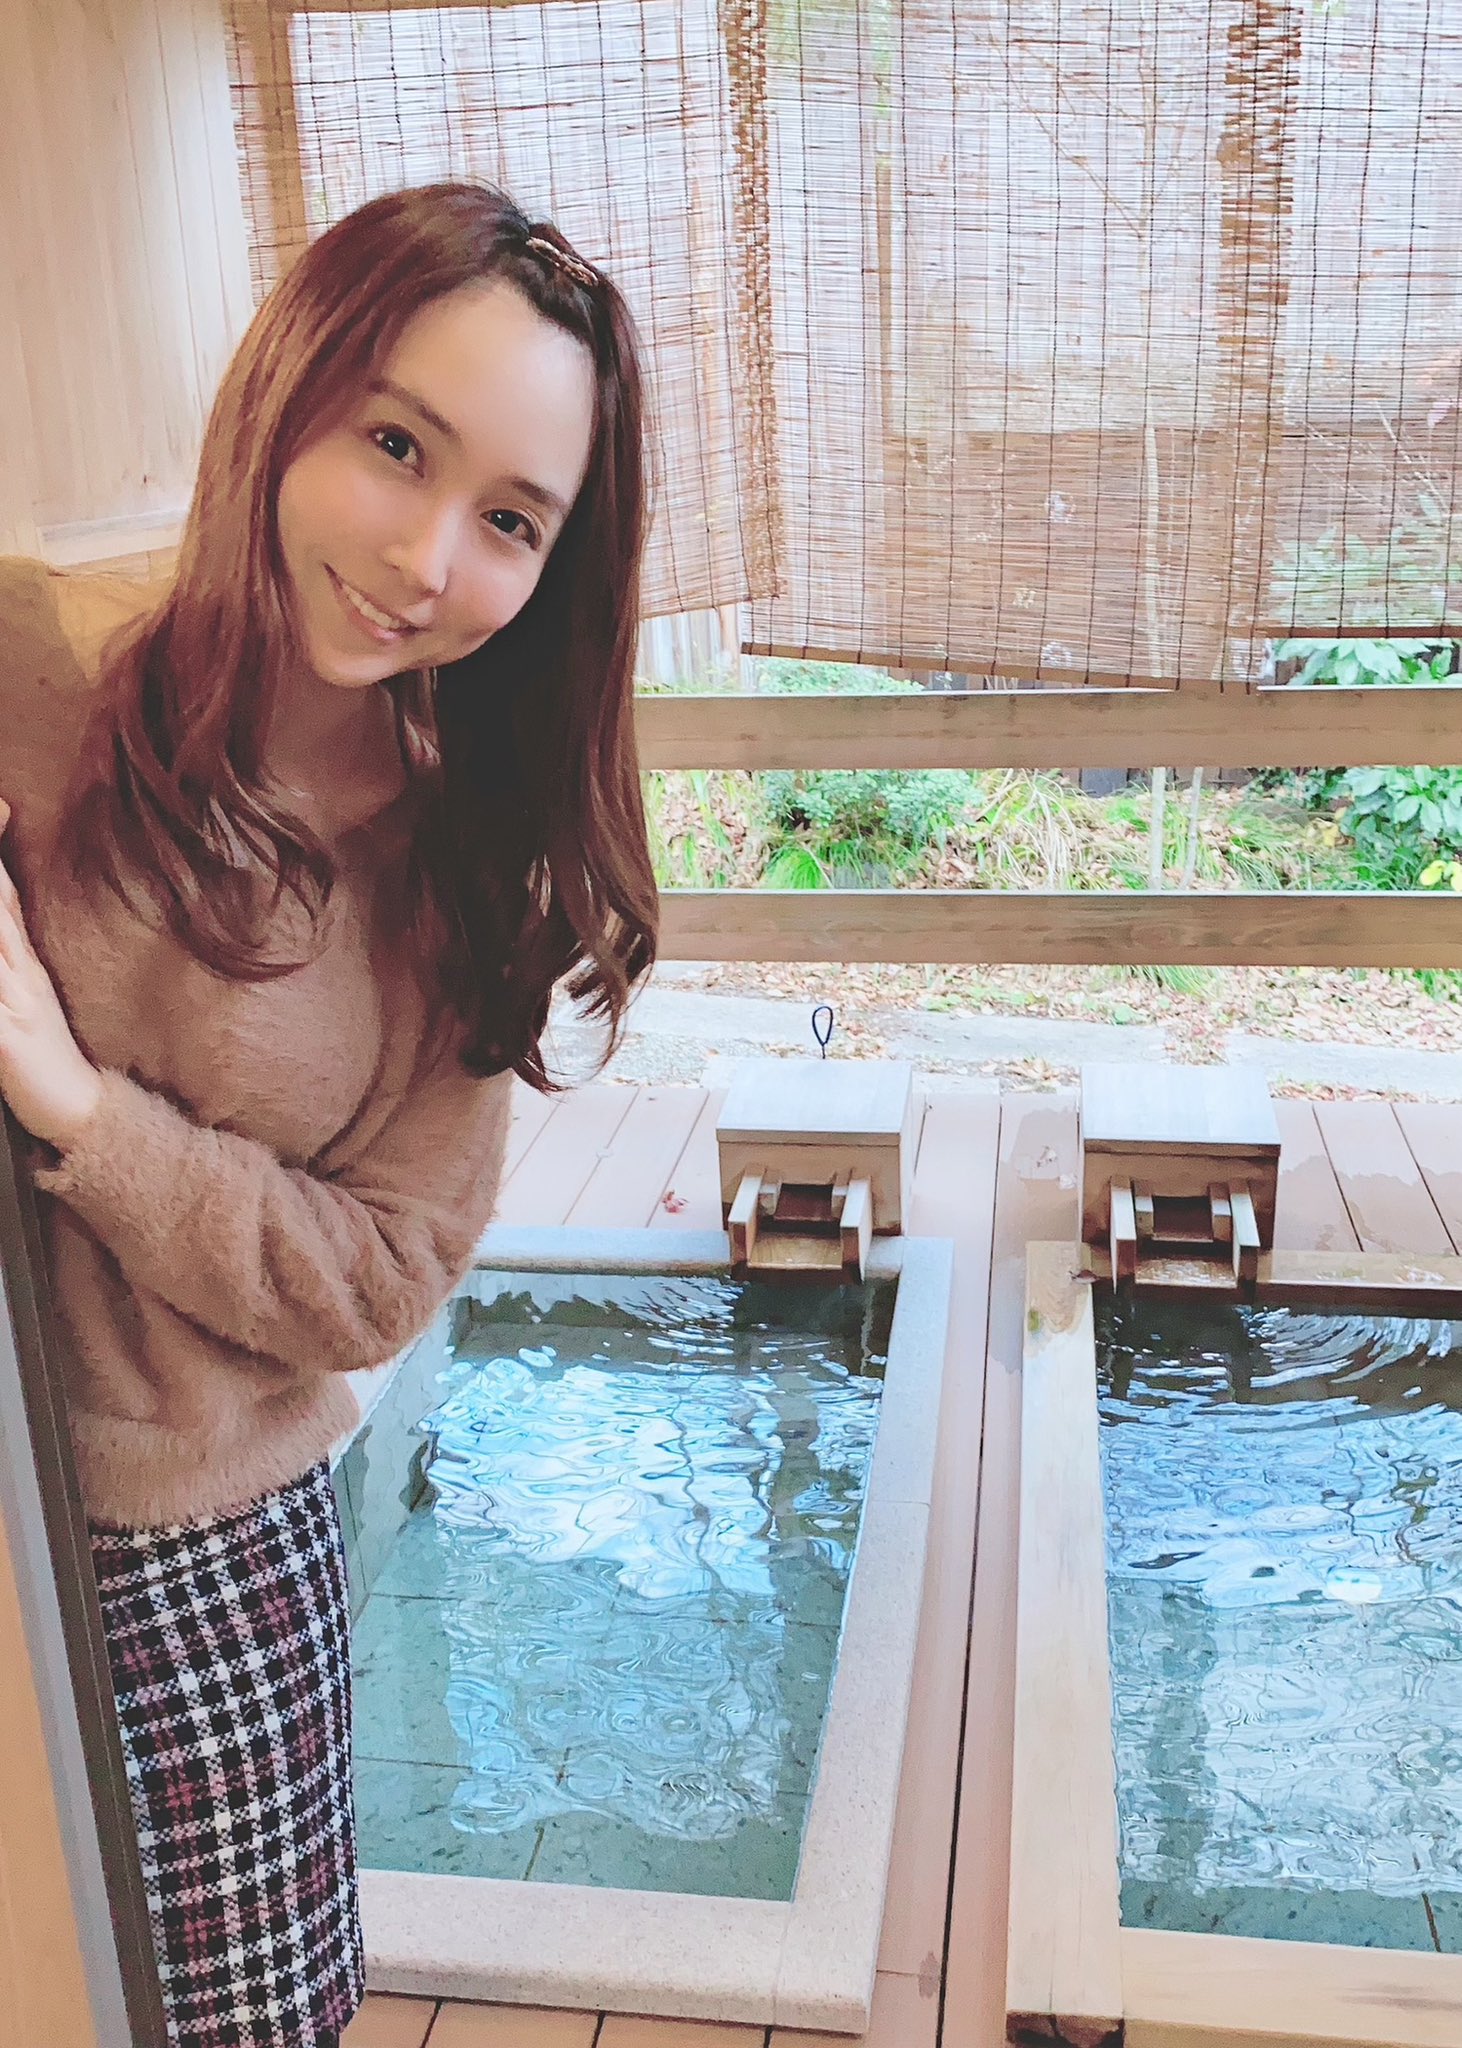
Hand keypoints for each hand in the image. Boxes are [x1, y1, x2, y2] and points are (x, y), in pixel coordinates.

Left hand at [0, 798, 103, 1148]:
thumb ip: (14, 958)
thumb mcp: (30, 998)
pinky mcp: (8, 1037)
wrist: (83, 1112)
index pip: (4, 891)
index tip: (2, 803)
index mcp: (23, 960)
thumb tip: (6, 916)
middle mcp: (19, 970)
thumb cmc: (48, 1059)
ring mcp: (15, 999)